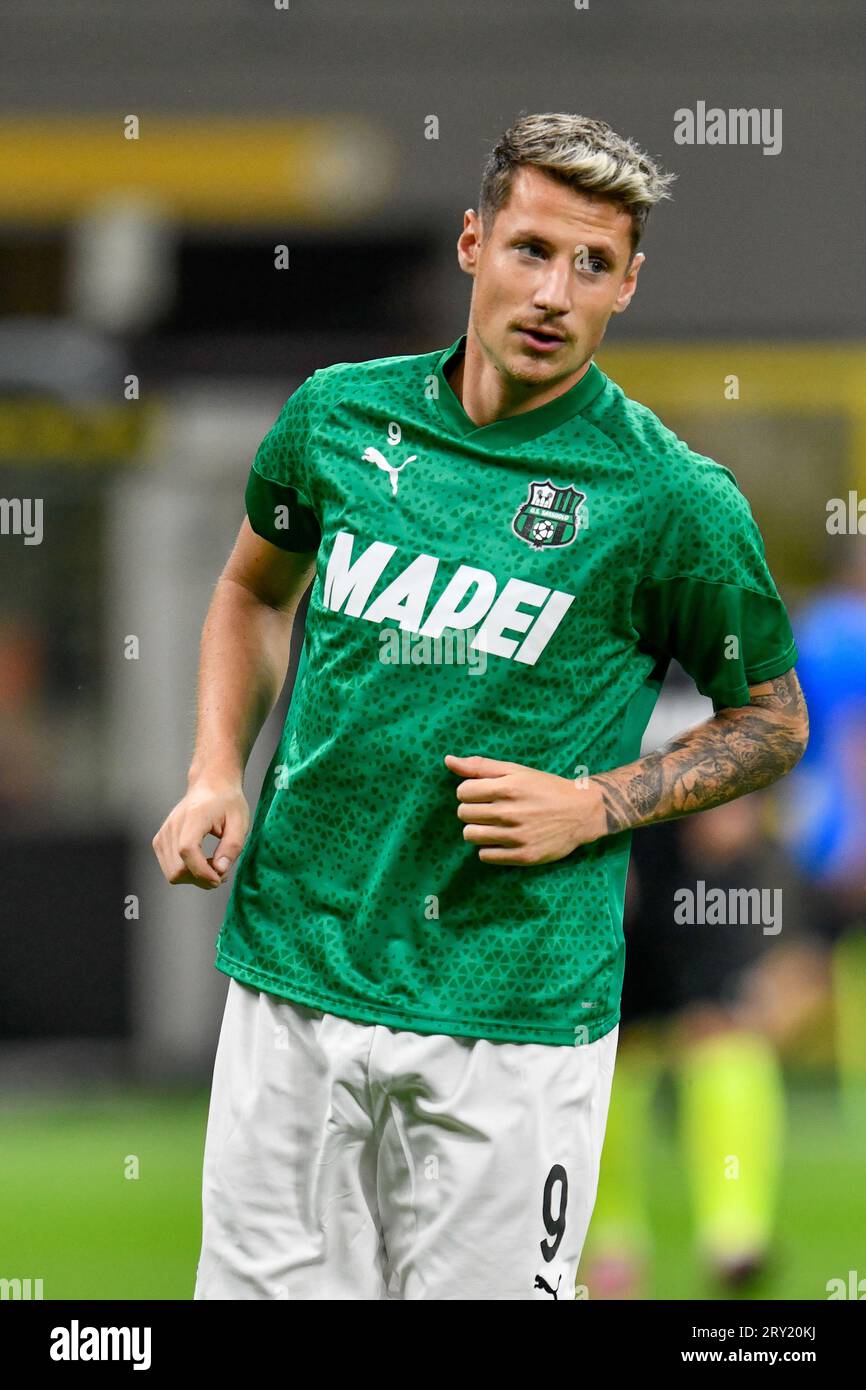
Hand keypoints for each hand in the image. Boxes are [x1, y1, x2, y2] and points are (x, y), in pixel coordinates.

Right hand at [152, 777, 249, 888]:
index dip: (202, 871)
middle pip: (177, 869)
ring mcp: (163, 834)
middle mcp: (172, 826)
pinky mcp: (160, 841)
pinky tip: (202, 861)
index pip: (187, 851)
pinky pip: (170, 868)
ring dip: (195, 877)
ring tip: (213, 864)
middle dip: (201, 878)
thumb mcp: (240, 822)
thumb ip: (232, 847)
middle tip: (222, 870)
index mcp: (193, 817)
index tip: (220, 878)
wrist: (211, 785)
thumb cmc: (228, 802)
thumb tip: (220, 872)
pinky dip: (186, 871)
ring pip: (172, 873)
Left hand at [444, 754, 607, 864]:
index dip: (470, 792)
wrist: (582, 812)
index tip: (483, 794)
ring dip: (478, 830)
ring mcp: (516, 836)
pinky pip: (485, 856)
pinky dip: (489, 849)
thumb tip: (448, 760)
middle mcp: (510, 813)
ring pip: (471, 836)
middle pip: (463, 814)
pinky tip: (503, 840)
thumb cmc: (545, 788)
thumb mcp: (516, 771)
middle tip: (491, 809)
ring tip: (495, 825)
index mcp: (507, 788)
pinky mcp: (523, 856)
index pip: (462, 792)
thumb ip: (481, 766)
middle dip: (473, 811)